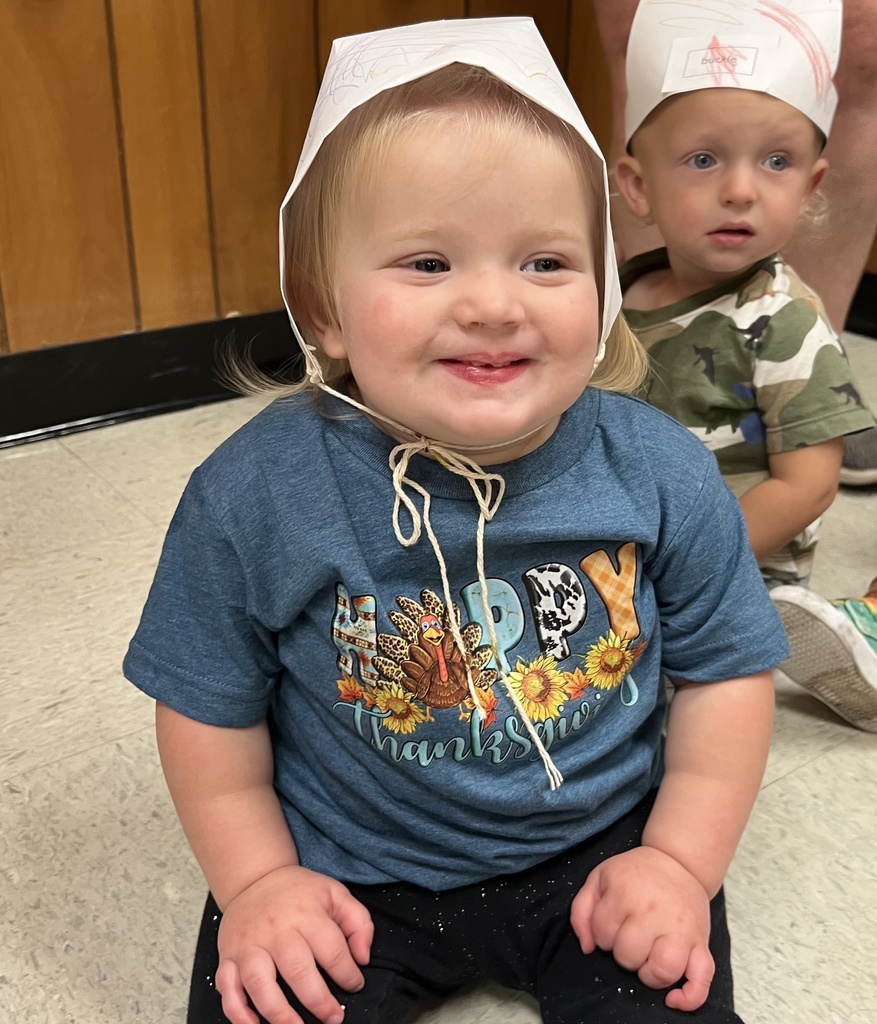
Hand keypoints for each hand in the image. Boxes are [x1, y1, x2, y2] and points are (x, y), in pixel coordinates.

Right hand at [214, 864, 373, 1023]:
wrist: (254, 879)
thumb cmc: (298, 892)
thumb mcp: (335, 894)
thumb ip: (358, 923)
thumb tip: (363, 958)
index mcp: (305, 914)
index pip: (331, 950)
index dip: (348, 974)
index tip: (355, 984)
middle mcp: (275, 931)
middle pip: (297, 971)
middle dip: (319, 1002)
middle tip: (333, 1018)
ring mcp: (249, 946)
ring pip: (260, 984)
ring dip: (279, 1014)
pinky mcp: (228, 957)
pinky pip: (228, 989)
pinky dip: (238, 1013)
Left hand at [571, 846, 713, 1011]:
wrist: (678, 861)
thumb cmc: (635, 873)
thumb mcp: (600, 878)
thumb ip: (581, 910)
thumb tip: (586, 947)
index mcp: (625, 892)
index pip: (602, 933)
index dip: (602, 934)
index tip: (613, 922)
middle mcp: (654, 911)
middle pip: (628, 955)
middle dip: (623, 954)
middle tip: (630, 937)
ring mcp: (681, 929)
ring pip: (662, 970)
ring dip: (649, 974)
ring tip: (647, 961)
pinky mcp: (701, 943)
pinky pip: (702, 979)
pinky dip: (689, 997)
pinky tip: (673, 998)